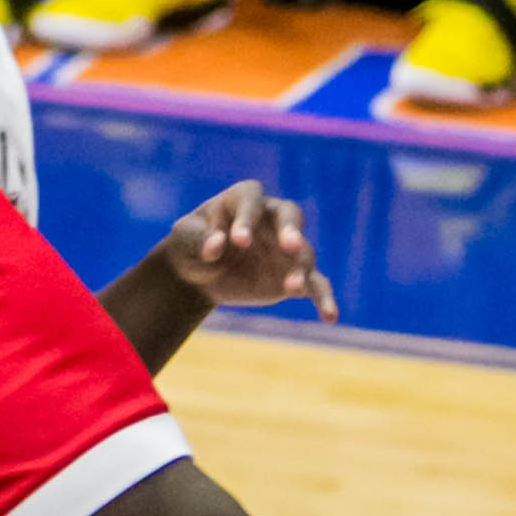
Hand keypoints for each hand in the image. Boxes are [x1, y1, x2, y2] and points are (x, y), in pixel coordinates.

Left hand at [160, 180, 337, 317]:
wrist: (199, 272)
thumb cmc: (192, 243)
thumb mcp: (185, 237)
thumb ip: (199, 239)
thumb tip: (215, 247)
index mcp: (243, 199)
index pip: (251, 201)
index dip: (247, 219)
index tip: (240, 241)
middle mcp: (272, 218)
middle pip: (290, 216)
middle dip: (291, 230)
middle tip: (290, 246)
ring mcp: (286, 248)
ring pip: (303, 253)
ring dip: (300, 269)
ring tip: (292, 288)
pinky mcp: (293, 276)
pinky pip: (315, 285)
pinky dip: (324, 299)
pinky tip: (330, 316)